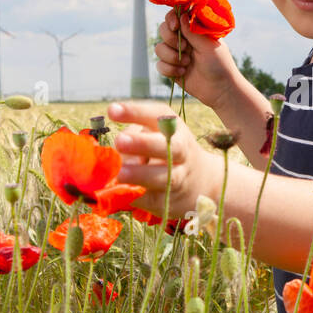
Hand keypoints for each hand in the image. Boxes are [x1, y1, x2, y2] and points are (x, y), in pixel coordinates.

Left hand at [106, 100, 221, 219]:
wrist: (201, 181)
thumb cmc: (166, 151)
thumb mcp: (156, 134)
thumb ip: (133, 137)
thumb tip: (112, 155)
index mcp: (173, 128)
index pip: (158, 115)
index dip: (135, 113)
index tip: (112, 111)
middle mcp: (180, 150)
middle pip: (166, 146)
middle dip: (143, 144)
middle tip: (119, 141)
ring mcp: (178, 176)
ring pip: (165, 177)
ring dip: (141, 175)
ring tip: (121, 174)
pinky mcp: (171, 201)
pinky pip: (153, 200)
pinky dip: (135, 198)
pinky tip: (118, 194)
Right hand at [155, 9, 238, 110]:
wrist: (220, 90)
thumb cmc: (220, 64)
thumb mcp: (208, 45)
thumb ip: (192, 31)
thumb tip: (181, 15)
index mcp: (193, 30)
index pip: (176, 16)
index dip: (171, 19)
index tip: (175, 27)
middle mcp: (183, 40)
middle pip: (163, 30)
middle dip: (170, 39)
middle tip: (186, 48)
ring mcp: (176, 54)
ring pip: (159, 48)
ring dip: (171, 56)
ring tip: (187, 63)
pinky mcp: (171, 69)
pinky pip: (159, 65)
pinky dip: (169, 69)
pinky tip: (182, 73)